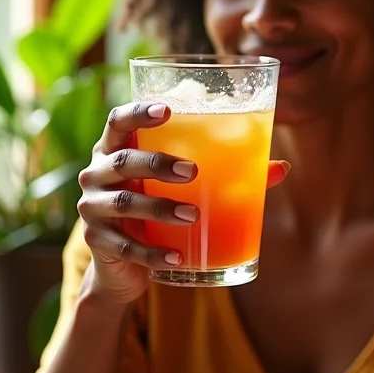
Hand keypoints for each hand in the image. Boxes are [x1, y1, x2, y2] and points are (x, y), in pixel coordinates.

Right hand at [77, 102, 289, 306]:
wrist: (123, 262)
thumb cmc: (159, 204)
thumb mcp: (182, 185)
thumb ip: (228, 171)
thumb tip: (281, 167)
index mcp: (117, 147)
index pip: (118, 119)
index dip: (138, 112)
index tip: (168, 110)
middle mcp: (98, 173)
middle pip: (121, 160)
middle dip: (157, 163)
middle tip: (192, 171)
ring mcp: (92, 208)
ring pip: (123, 204)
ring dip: (160, 209)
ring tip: (193, 216)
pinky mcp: (97, 243)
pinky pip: (124, 247)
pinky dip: (153, 253)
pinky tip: (178, 258)